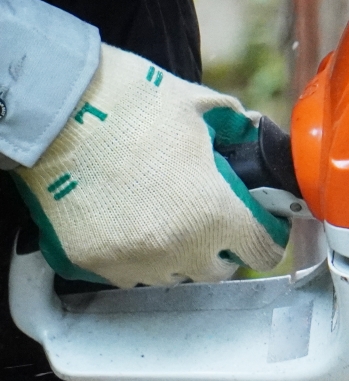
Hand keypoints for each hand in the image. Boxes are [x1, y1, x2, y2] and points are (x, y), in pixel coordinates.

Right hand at [10, 46, 289, 287]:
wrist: (52, 109)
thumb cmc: (127, 103)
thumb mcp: (195, 105)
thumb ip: (232, 125)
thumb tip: (247, 128)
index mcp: (215, 212)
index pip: (262, 252)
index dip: (265, 236)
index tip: (258, 224)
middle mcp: (178, 247)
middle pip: (217, 270)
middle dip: (220, 248)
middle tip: (210, 220)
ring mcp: (132, 259)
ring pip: (172, 276)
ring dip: (179, 256)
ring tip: (167, 221)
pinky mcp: (92, 262)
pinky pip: (128, 274)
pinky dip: (137, 257)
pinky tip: (131, 226)